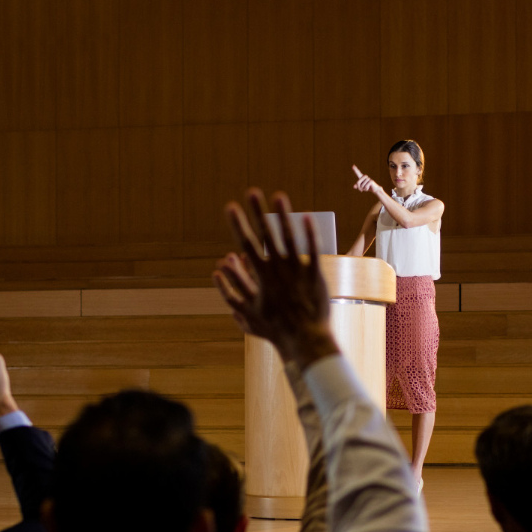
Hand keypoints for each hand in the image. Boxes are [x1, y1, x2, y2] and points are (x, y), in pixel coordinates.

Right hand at [215, 189, 336, 369]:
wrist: (304, 340)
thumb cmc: (275, 329)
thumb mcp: (247, 313)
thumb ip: (230, 292)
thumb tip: (217, 272)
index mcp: (261, 276)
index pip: (246, 244)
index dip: (237, 224)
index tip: (229, 206)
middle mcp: (278, 269)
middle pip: (266, 235)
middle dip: (257, 212)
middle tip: (251, 191)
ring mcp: (297, 271)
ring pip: (289, 238)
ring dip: (283, 216)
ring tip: (279, 195)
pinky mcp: (315, 275)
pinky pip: (312, 251)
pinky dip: (309, 234)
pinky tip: (307, 216)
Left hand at [352, 164, 380, 195]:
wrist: (374, 189)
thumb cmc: (367, 187)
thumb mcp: (361, 187)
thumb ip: (357, 186)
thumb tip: (354, 186)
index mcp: (362, 177)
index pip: (358, 173)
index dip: (355, 170)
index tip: (353, 165)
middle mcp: (365, 177)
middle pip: (358, 182)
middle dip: (359, 187)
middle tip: (361, 190)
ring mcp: (368, 178)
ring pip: (362, 185)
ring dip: (363, 189)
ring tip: (366, 188)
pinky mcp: (371, 181)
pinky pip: (366, 186)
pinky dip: (366, 189)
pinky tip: (369, 188)